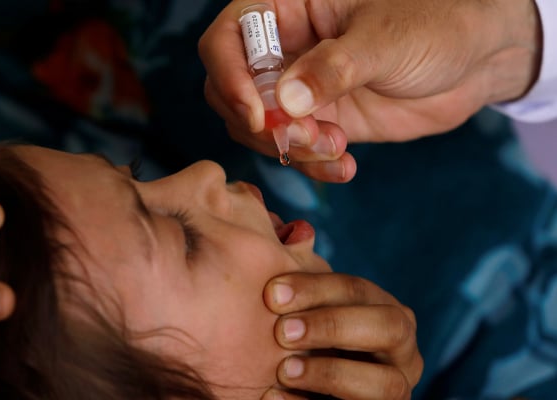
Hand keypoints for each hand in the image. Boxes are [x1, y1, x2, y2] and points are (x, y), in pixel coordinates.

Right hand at [200, 0, 540, 178]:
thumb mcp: (385, 38)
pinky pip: (296, 152)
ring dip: (291, 149)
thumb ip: (334, 67)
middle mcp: (285, 50)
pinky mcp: (322, 121)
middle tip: (307, 136)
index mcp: (287, 10)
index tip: (257, 115)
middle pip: (232, 92)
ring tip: (336, 148)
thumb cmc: (435, 23)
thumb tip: (284, 101)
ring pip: (260, 129)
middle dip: (263, 125)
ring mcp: (300, 89)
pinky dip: (313, 167)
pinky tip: (346, 167)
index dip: (229, 78)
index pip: (226, 40)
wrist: (477, 58)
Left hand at [261, 272, 422, 399]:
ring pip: (388, 384)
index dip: (316, 289)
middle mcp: (402, 350)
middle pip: (389, 327)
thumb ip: (300, 274)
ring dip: (331, 373)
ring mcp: (396, 388)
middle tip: (282, 331)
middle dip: (333, 325)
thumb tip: (294, 232)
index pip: (358, 290)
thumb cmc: (305, 340)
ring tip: (283, 369)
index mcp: (386, 311)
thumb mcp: (304, 308)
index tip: (272, 293)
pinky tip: (272, 396)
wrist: (312, 388)